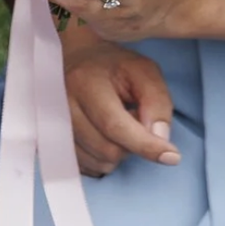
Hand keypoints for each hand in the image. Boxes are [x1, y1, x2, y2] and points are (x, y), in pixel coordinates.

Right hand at [64, 32, 179, 175]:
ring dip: (118, 154)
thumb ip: (157, 102)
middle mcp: (62, 105)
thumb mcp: (145, 72)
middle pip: (107, 149)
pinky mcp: (52, 140)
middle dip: (132, 146)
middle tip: (137, 123)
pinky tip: (105, 138)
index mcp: (85, 83)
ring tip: (119, 128)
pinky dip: (102, 159)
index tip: (172, 156)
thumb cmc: (114, 66)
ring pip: (97, 161)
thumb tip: (160, 139)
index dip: (145, 145)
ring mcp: (53, 125)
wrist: (76, 58)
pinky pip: (85, 167)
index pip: (115, 125)